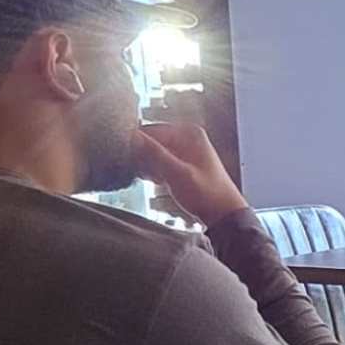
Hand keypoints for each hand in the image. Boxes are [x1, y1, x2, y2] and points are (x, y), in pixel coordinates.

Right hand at [130, 119, 246, 224]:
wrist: (223, 214)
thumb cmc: (207, 193)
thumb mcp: (177, 173)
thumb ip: (154, 153)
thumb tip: (132, 136)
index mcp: (189, 133)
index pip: (151, 130)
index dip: (135, 143)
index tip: (121, 156)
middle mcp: (186, 137)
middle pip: (151, 141)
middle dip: (141, 156)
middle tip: (133, 170)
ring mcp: (184, 150)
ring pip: (153, 152)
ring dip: (146, 165)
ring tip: (146, 177)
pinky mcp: (181, 163)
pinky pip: (160, 162)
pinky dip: (153, 171)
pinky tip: (154, 181)